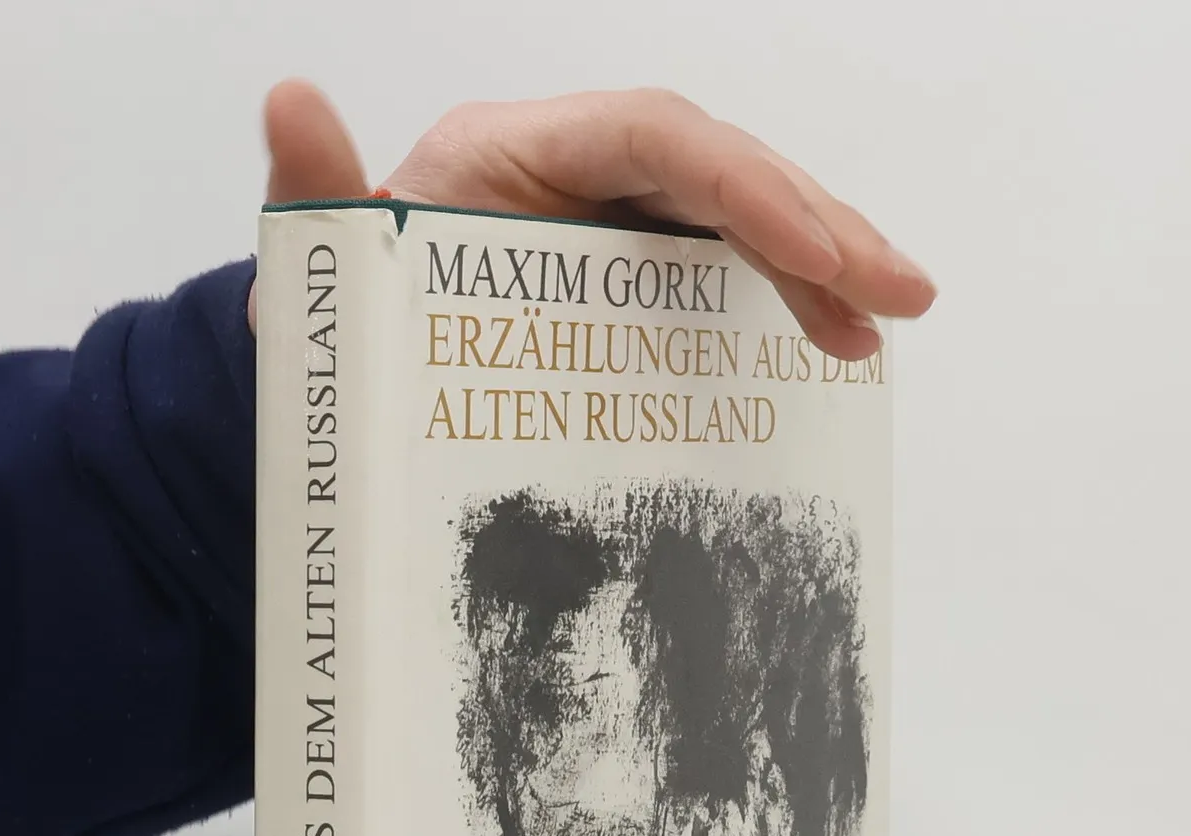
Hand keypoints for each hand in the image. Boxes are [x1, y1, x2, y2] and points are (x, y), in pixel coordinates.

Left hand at [253, 81, 933, 357]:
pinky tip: (831, 346)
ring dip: (823, 266)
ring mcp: (612, 224)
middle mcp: (579, 171)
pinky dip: (780, 305)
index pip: (655, 136)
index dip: (741, 183)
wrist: (344, 377)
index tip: (812, 249)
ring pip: (738, 221)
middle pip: (723, 172)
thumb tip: (290, 103)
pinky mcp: (629, 279)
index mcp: (518, 152)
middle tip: (899, 292)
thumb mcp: (325, 263)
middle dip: (818, 225)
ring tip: (885, 324)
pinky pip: (720, 275)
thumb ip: (315, 192)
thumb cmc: (341, 317)